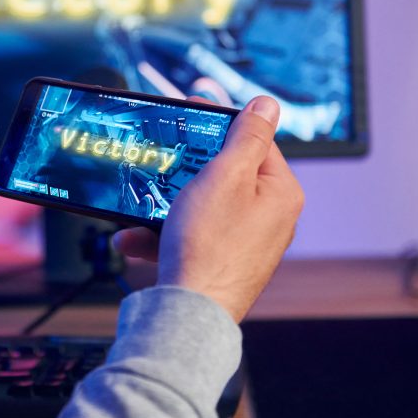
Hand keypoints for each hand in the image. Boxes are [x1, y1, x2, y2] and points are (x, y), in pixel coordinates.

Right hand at [113, 96, 303, 321]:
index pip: (254, 141)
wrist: (189, 312)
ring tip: (141, 208)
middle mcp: (270, 219)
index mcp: (280, 193)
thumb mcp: (226, 176)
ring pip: (201, 206)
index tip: (192, 110)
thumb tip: (267, 105)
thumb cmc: (210, 247)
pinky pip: (191, 235)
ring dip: (165, 204)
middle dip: (185, 169)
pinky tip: (137, 240)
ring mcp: (245, 243)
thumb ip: (247, 136)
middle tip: (163, 160)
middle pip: (225, 173)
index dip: (220, 122)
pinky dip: (163, 234)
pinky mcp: (220, 263)